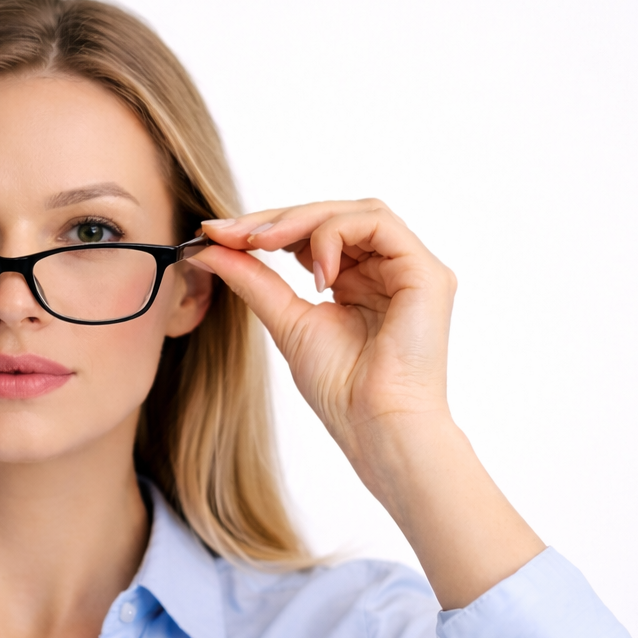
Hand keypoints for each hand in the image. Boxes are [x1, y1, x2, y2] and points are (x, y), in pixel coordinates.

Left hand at [193, 199, 455, 483]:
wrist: (375, 425)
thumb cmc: (340, 389)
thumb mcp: (286, 321)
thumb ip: (254, 281)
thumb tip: (211, 248)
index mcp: (359, 280)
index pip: (313, 233)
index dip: (266, 226)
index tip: (216, 233)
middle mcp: (388, 268)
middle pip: (333, 215)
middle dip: (276, 219)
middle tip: (230, 231)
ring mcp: (409, 267)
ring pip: (355, 212)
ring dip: (301, 221)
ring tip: (262, 244)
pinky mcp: (426, 272)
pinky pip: (377, 225)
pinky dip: (336, 236)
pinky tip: (314, 273)